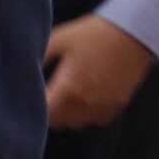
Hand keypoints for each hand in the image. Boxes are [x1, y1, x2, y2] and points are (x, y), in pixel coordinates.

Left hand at [44, 13, 154, 129]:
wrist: (131, 34)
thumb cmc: (92, 34)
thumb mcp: (58, 40)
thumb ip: (39, 57)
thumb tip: (26, 69)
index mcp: (69, 89)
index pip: (46, 114)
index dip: (35, 107)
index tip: (33, 96)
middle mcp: (87, 103)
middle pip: (60, 123)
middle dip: (50, 112)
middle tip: (46, 96)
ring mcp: (105, 106)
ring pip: (79, 124)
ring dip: (68, 116)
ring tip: (64, 98)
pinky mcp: (119, 104)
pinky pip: (98, 120)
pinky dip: (88, 114)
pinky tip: (84, 98)